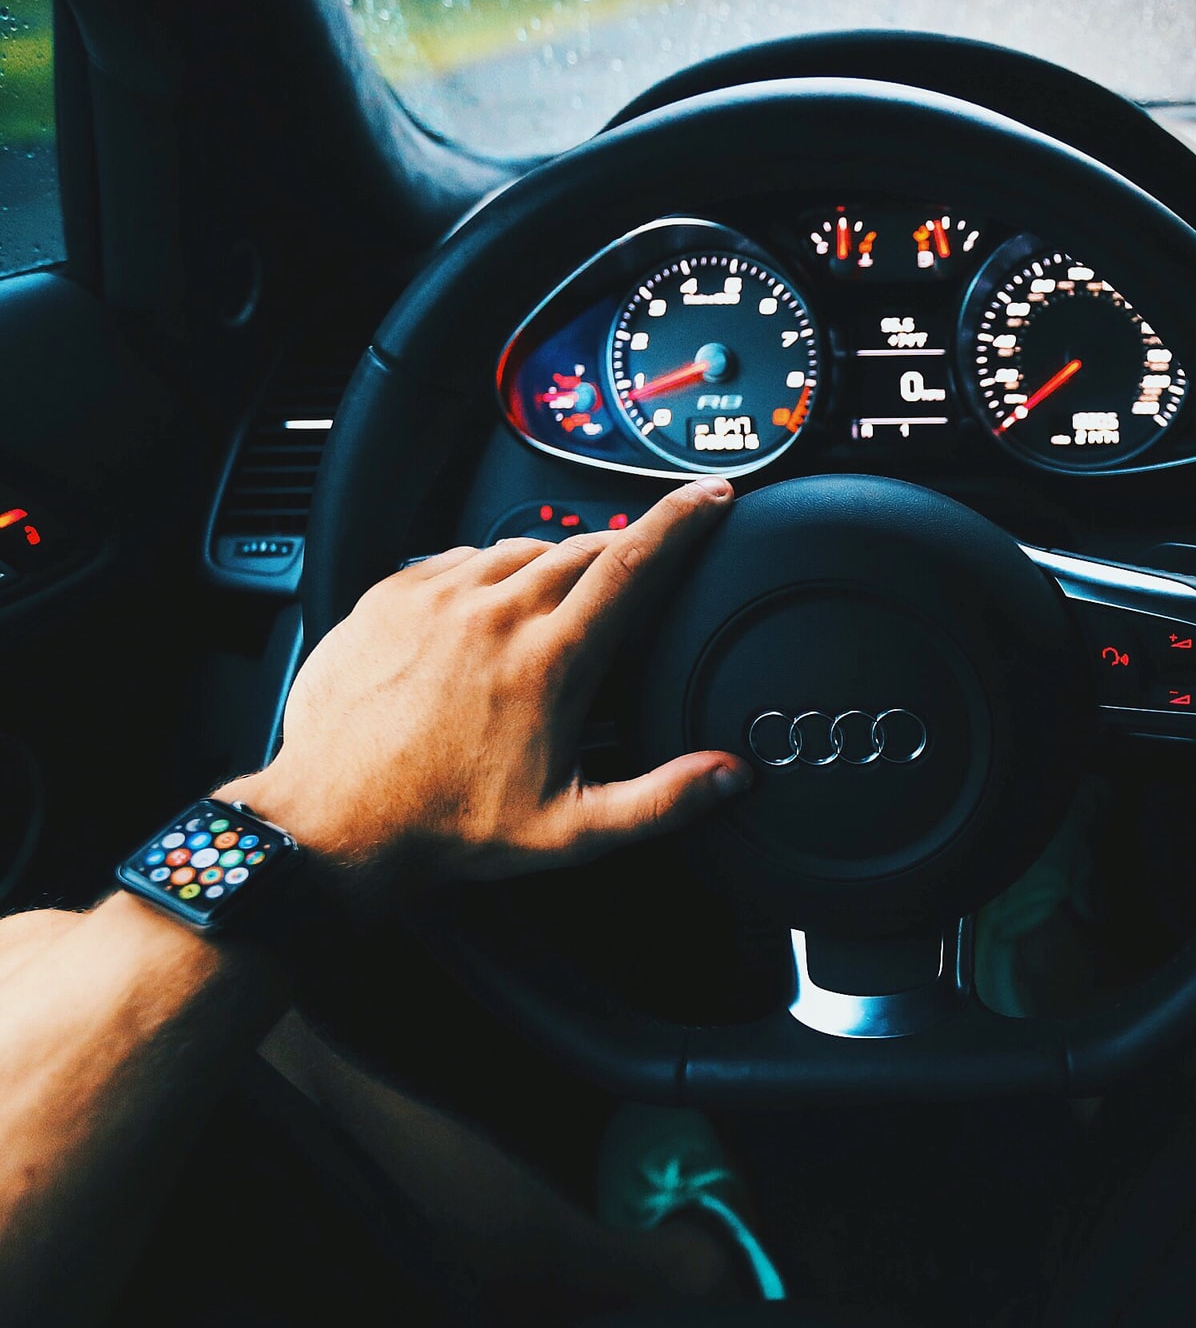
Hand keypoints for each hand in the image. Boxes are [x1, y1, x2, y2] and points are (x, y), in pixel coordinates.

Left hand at [220, 479, 747, 897]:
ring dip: (553, 563)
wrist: (334, 821)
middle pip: (583, 547)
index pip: (633, 563)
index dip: (681, 520)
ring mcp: (440, 597)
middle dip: (621, 549)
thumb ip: (662, 800)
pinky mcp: (393, 594)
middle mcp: (496, 613)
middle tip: (634, 578)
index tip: (709, 497)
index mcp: (551, 660)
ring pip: (522, 546)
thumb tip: (728, 775)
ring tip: (556, 608)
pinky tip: (490, 611)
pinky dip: (489, 573)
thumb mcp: (571, 830)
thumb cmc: (445, 825)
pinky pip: (459, 558)